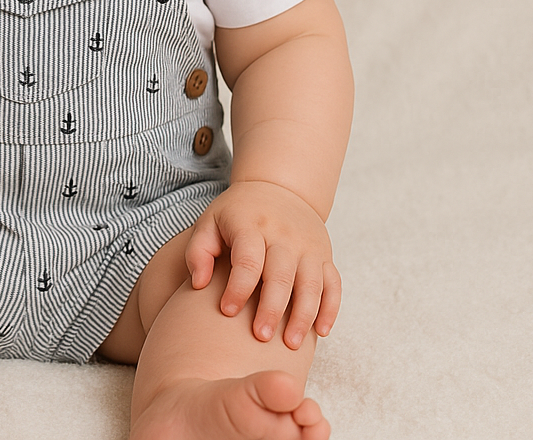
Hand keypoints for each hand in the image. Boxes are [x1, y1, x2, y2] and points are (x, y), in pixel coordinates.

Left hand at [184, 180, 340, 348]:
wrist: (278, 188)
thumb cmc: (238, 213)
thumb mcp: (210, 221)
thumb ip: (198, 251)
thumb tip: (199, 284)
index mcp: (251, 225)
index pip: (248, 260)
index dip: (238, 288)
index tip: (227, 311)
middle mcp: (284, 235)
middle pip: (281, 276)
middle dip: (272, 309)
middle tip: (260, 337)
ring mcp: (308, 245)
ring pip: (311, 284)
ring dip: (303, 316)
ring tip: (291, 344)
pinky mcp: (325, 255)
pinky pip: (333, 284)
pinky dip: (330, 308)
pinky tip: (321, 331)